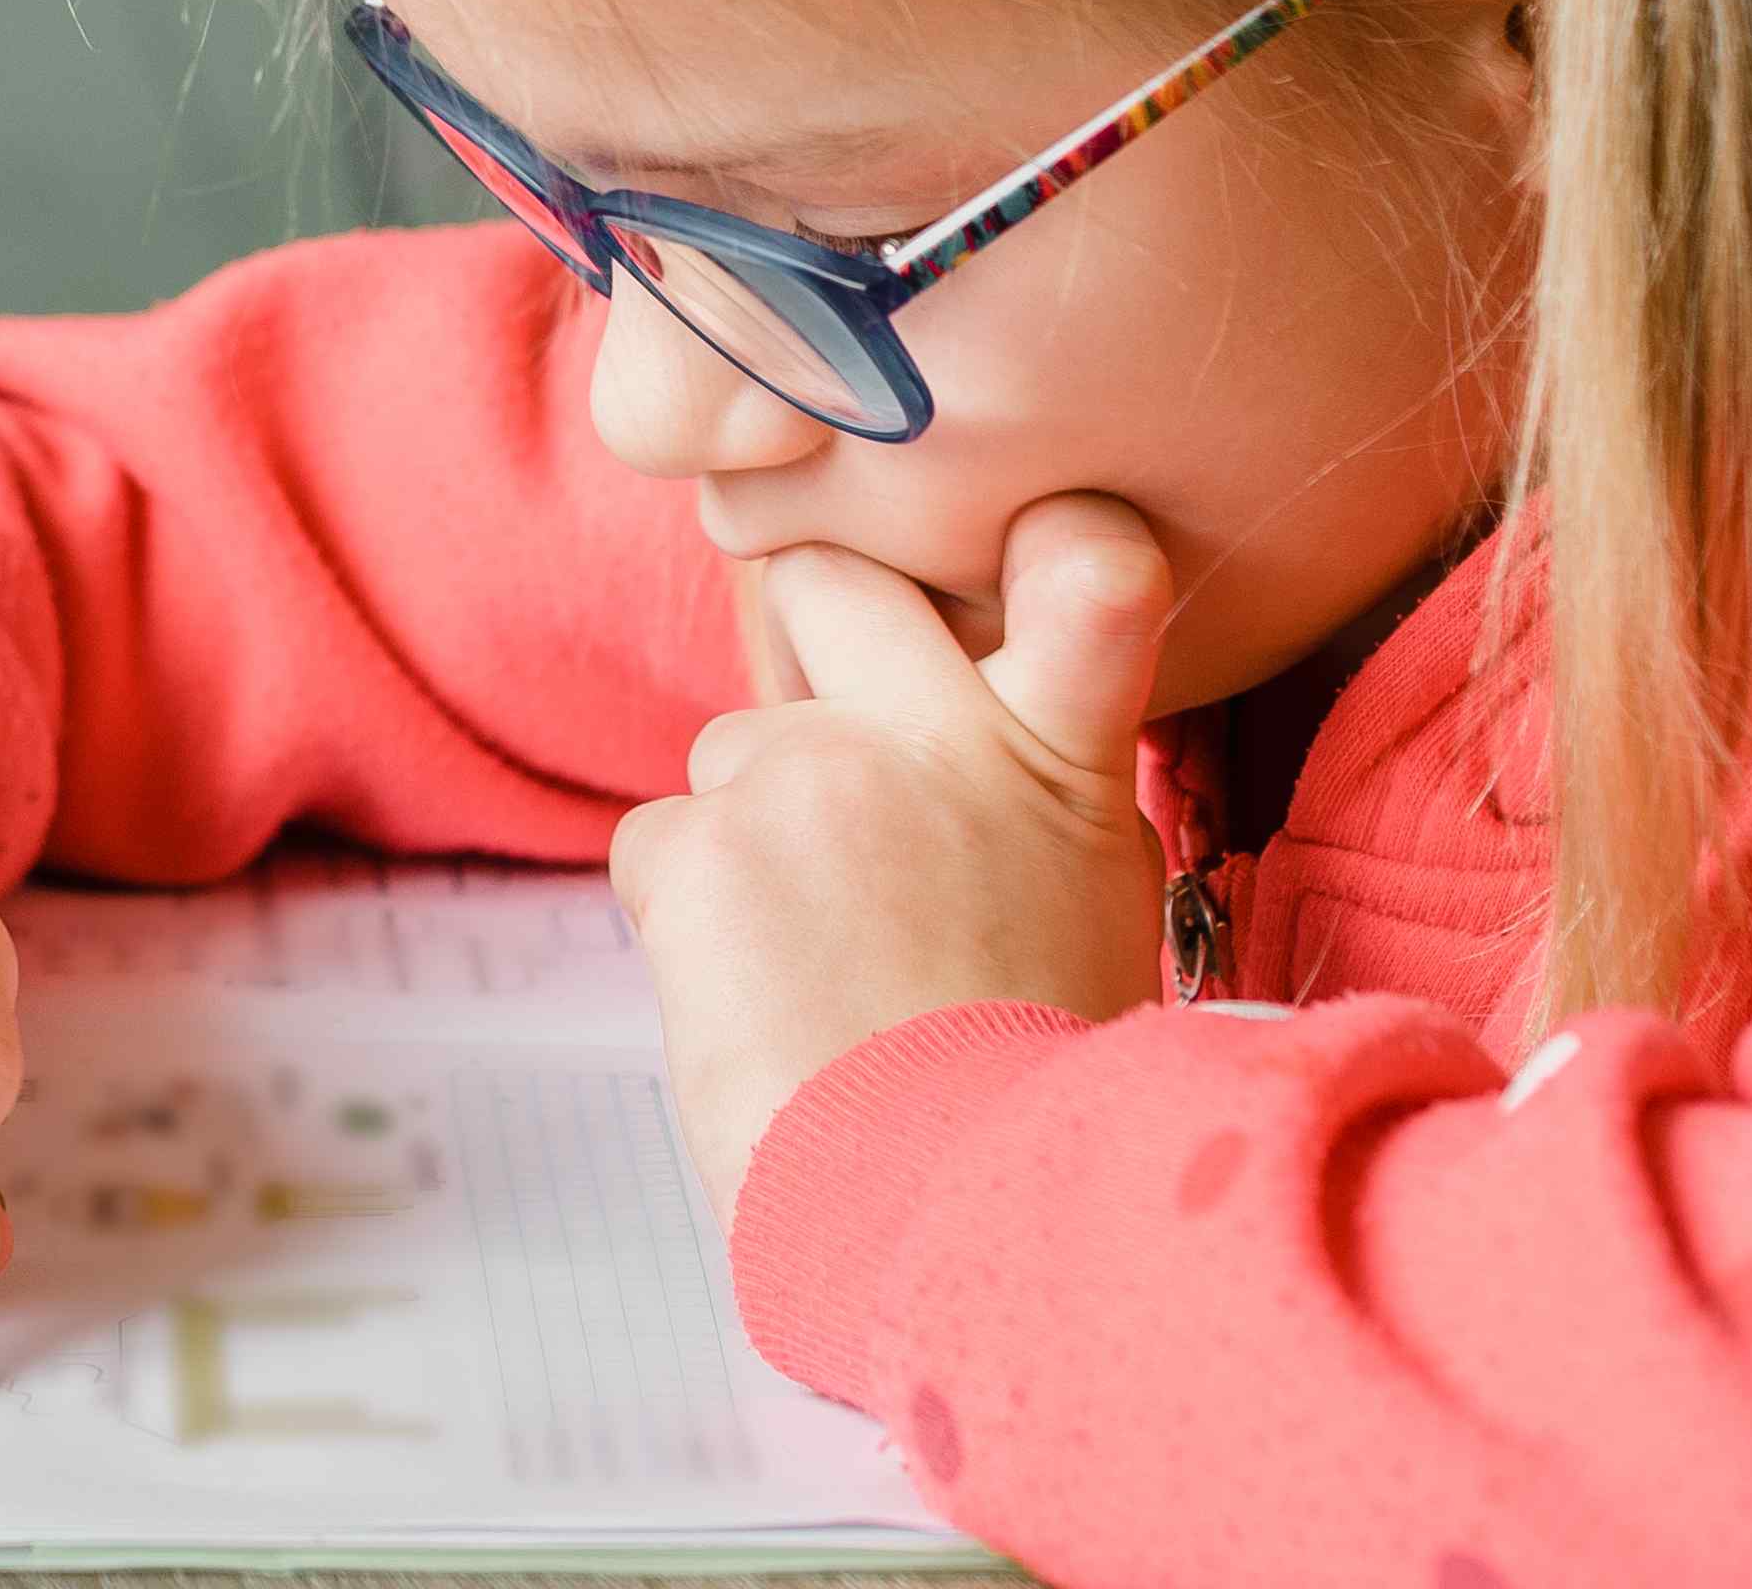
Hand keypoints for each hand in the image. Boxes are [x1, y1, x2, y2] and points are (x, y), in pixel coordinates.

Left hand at [611, 501, 1177, 1218]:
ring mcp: (805, 775)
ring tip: (819, 973)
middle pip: (823, 586)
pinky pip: (658, 850)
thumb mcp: (1089, 904)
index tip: (1043, 536)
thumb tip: (947, 758)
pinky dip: (688, 921)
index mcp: (1057, 754)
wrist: (951, 1214)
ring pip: (727, 757)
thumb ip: (1021, 792)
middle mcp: (929, 733)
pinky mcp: (696, 845)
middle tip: (829, 762)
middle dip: (807, 624)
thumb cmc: (1027, 1085)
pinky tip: (758, 1006)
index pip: (1093, 573)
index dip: (1056, 539)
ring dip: (747, 838)